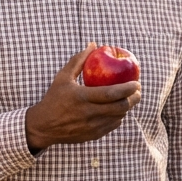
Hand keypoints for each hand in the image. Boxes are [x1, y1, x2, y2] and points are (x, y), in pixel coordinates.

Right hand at [24, 44, 140, 151]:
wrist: (43, 127)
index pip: (112, 94)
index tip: (137, 82)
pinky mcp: (93, 135)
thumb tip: (93, 44)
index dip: (128, 89)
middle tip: (138, 91)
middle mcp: (89, 114)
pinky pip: (113, 126)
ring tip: (129, 98)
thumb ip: (78, 60)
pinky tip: (117, 109)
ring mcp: (92, 127)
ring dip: (126, 107)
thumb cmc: (54, 98)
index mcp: (82, 97)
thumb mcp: (63, 77)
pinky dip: (118, 117)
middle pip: (120, 107)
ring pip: (118, 117)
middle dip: (134, 99)